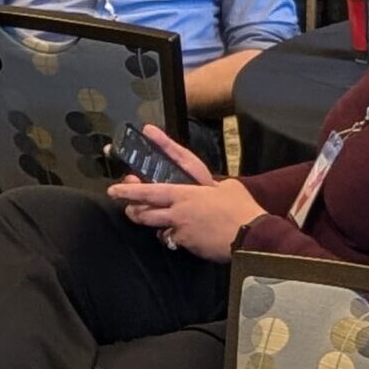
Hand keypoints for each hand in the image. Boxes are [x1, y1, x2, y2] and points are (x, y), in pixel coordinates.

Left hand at [107, 124, 262, 261]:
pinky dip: (167, 236)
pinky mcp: (182, 239)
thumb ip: (211, 187)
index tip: (148, 129)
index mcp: (197, 185)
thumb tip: (207, 189)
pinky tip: (170, 236)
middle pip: (147, 195)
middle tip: (115, 191)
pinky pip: (167, 237)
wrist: (253, 238)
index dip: (163, 143)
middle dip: (127, 193)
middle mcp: (183, 201)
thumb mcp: (229, 190)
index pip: (179, 159)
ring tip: (133, 213)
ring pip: (149, 218)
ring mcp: (179, 221)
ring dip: (139, 215)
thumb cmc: (244, 211)